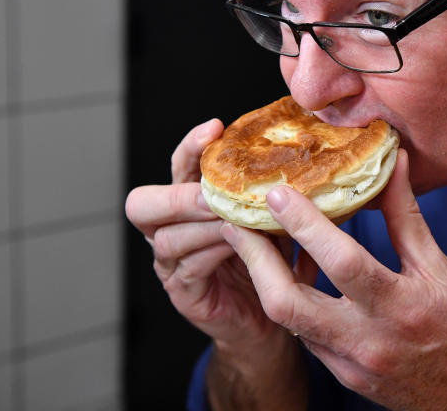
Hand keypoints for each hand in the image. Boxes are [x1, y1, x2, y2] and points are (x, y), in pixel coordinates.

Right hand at [125, 119, 309, 409]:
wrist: (275, 319)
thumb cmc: (273, 261)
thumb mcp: (274, 218)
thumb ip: (273, 192)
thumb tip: (303, 157)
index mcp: (189, 203)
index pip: (177, 166)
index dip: (190, 147)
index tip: (216, 127)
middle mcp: (170, 230)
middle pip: (143, 204)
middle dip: (178, 194)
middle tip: (213, 193)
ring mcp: (171, 265)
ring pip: (169, 237)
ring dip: (205, 225)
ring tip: (238, 219)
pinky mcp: (183, 293)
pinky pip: (188, 268)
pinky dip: (214, 253)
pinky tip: (239, 246)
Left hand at [220, 150, 446, 410]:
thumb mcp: (440, 268)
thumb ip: (406, 216)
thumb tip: (393, 162)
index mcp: (401, 306)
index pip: (344, 261)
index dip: (306, 225)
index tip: (277, 192)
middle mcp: (368, 341)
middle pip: (289, 303)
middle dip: (255, 259)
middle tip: (235, 220)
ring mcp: (350, 365)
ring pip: (288, 322)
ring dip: (263, 280)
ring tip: (247, 241)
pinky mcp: (342, 377)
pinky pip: (303, 336)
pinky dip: (289, 303)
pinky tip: (280, 275)